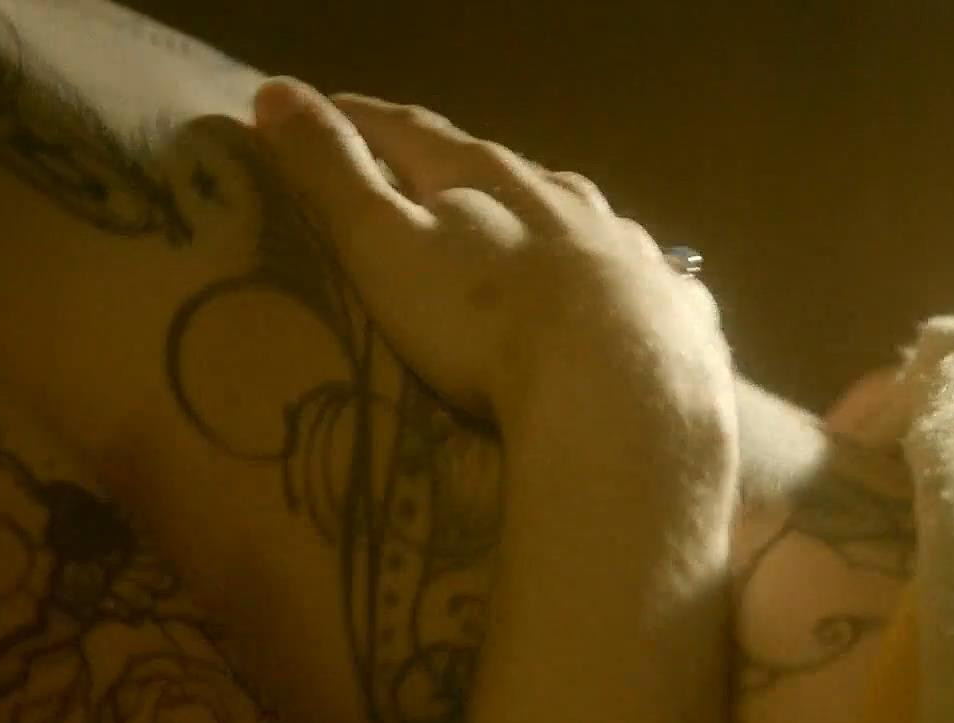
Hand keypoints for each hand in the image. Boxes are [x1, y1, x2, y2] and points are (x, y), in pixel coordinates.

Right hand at [250, 78, 730, 436]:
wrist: (624, 399)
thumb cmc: (486, 324)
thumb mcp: (386, 245)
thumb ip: (333, 174)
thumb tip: (274, 92)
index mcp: (489, 178)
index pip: (413, 133)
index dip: (364, 122)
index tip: (321, 112)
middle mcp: (567, 199)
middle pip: (504, 171)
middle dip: (464, 173)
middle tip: (430, 181)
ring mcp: (632, 252)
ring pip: (583, 221)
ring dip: (549, 225)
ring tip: (528, 241)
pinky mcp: (678, 312)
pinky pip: (646, 286)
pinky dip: (620, 287)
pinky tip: (624, 304)